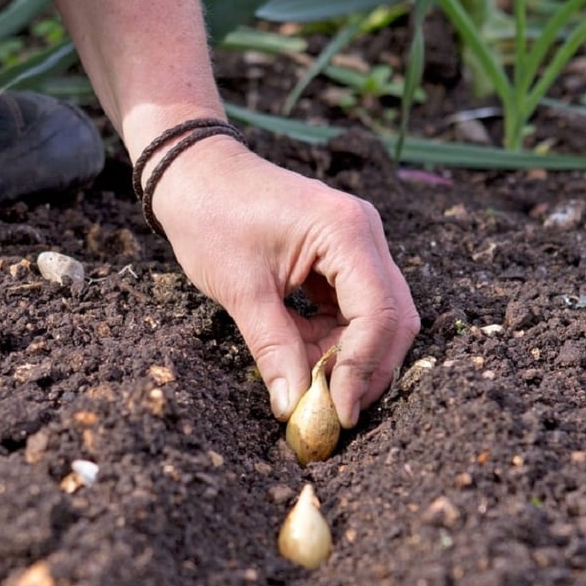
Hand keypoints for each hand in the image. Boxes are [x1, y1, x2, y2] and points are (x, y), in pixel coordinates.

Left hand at [150, 134, 419, 426]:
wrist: (194, 173)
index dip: (363, 369)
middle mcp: (364, 234)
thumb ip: (273, 349)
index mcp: (346, 231)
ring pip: (376, 318)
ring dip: (347, 357)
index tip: (338, 412)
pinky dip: (333, 339)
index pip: (378, 313)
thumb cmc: (212, 217)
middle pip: (391, 318)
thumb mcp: (241, 290)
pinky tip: (302, 356)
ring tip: (307, 385)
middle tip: (333, 412)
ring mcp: (357, 244)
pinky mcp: (341, 256)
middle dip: (366, 369)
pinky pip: (353, 309)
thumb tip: (293, 407)